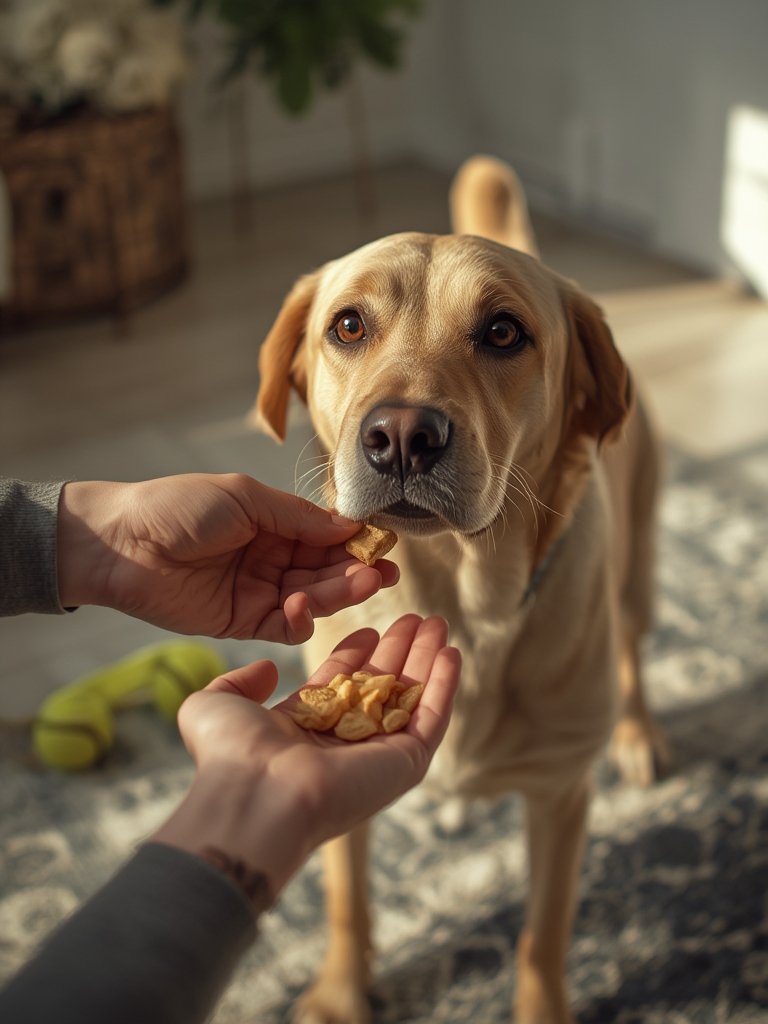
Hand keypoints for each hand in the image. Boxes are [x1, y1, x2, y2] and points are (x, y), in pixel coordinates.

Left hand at [57, 474, 397, 641]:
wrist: (120, 543)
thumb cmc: (177, 506)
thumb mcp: (244, 497)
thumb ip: (297, 516)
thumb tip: (350, 525)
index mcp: (273, 522)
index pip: (325, 533)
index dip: (355, 538)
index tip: (385, 541)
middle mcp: (271, 557)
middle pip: (325, 568)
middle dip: (356, 570)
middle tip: (385, 572)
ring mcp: (258, 591)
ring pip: (311, 597)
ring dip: (338, 593)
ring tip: (364, 584)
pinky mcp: (242, 622)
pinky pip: (282, 627)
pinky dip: (300, 620)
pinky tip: (306, 607)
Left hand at [152, 615, 460, 897]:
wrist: (256, 794)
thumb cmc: (230, 754)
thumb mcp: (215, 703)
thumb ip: (237, 682)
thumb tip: (266, 668)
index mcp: (303, 730)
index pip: (340, 685)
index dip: (356, 655)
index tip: (370, 628)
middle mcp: (343, 743)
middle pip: (381, 686)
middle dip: (399, 651)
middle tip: (416, 617)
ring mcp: (377, 754)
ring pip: (411, 698)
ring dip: (427, 660)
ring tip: (438, 622)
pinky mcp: (405, 763)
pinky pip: (432, 718)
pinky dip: (445, 686)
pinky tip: (451, 652)